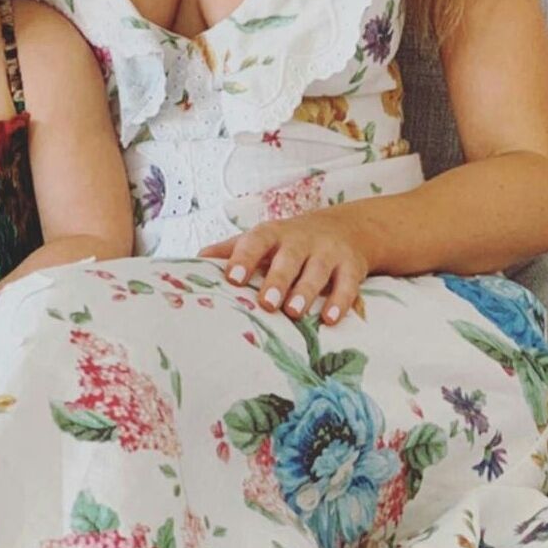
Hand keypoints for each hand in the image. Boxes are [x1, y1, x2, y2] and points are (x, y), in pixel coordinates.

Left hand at [197, 208, 370, 325]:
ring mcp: (328, 252)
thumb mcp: (263, 239)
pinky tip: (330, 320)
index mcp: (274, 234)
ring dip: (306, 291)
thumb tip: (195, 259)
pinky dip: (340, 302)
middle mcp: (301, 240)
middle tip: (266, 303)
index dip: (244, 257)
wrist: (345, 228)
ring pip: (317, 270)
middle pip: (289, 258)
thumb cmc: (290, 241)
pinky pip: (348, 284)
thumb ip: (231, 249)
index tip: (232, 278)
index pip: (256, 240)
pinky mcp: (352, 267)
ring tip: (294, 312)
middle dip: (278, 279)